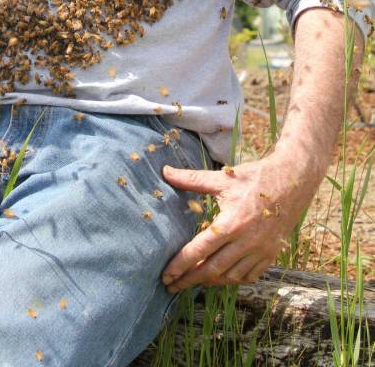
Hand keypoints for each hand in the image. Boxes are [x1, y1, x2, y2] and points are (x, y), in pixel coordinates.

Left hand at [160, 155, 317, 290]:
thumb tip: (165, 172)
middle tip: (171, 286)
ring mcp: (261, 251)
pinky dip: (233, 279)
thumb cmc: (255, 178)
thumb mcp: (222, 178)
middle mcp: (246, 242)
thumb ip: (192, 179)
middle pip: (212, 269)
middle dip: (190, 279)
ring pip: (231, 276)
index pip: (199, 250)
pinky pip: (250, 275)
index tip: (166, 275)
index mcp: (231, 223)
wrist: (293, 180)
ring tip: (193, 281)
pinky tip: (222, 278)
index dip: (180, 265)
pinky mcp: (271, 254)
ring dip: (210, 281)